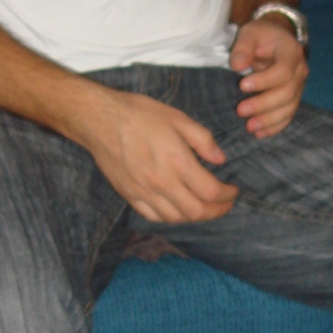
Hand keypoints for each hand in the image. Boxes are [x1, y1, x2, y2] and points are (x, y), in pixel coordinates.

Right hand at [83, 90, 237, 223]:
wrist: (100, 119)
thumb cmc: (139, 114)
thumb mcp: (178, 118)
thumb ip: (203, 140)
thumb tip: (220, 159)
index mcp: (177, 162)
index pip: (210, 192)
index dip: (227, 196)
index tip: (233, 191)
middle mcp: (161, 182)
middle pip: (196, 211)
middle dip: (216, 211)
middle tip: (224, 204)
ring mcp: (143, 192)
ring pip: (176, 218)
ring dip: (194, 216)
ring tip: (204, 207)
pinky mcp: (129, 195)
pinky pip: (154, 216)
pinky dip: (171, 217)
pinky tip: (178, 208)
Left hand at [229, 18, 307, 137]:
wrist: (275, 40)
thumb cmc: (261, 36)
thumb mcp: (250, 33)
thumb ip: (243, 47)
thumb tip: (237, 66)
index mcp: (291, 52)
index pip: (283, 70)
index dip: (264, 81)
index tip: (242, 85)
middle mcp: (300, 70)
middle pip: (287, 92)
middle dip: (264, 104)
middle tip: (240, 111)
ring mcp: (299, 86)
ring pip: (289, 107)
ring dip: (269, 120)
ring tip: (249, 127)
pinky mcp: (292, 98)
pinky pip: (288, 115)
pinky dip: (275, 126)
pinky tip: (260, 133)